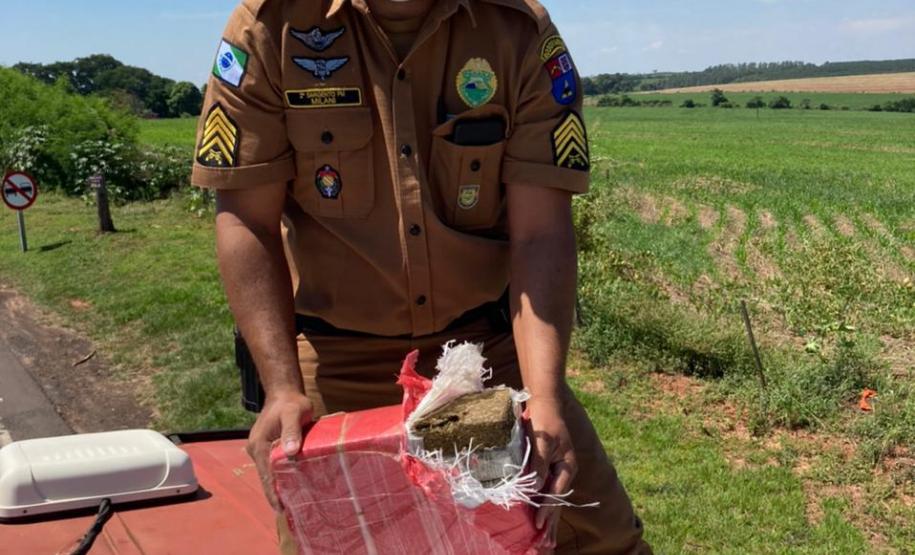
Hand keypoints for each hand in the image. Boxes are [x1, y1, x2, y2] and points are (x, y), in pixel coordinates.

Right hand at [246, 390, 313, 511]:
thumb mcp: (294, 413)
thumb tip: (291, 452)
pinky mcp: (268, 447)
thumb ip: (292, 431)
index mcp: (260, 445)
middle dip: (276, 494)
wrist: (284, 392)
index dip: (273, 493)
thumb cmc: (291, 402)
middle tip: (290, 512)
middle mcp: (257, 449)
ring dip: (278, 486)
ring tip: (291, 503)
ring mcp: (261, 449)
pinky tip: (291, 484)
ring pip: (269, 472)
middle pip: (266, 477)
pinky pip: (272, 465)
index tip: (281, 509)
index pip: (266, 475)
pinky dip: (280, 476)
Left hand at [526, 395, 577, 545]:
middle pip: (558, 501)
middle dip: (552, 523)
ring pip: (553, 497)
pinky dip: (544, 503)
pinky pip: (547, 488)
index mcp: (567, 466)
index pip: (555, 494)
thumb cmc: (544, 420)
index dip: (546, 511)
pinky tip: (542, 514)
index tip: (539, 525)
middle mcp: (565, 470)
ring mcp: (558, 468)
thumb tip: (534, 491)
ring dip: (549, 517)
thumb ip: (538, 468)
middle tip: (546, 544)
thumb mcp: (542, 445)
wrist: (546, 400)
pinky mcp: (549, 464)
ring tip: (547, 538)